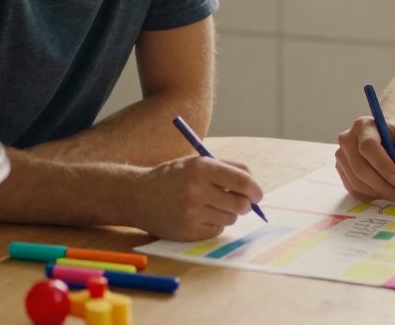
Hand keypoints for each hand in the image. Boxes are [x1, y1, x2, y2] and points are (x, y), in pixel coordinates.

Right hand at [130, 155, 263, 240]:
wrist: (137, 196)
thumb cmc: (173, 177)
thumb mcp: (197, 162)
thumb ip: (227, 168)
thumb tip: (255, 185)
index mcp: (201, 168)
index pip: (242, 181)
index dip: (255, 189)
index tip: (257, 194)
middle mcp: (196, 190)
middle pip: (241, 204)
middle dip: (245, 204)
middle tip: (240, 202)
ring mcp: (191, 213)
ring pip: (230, 218)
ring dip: (227, 213)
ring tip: (210, 205)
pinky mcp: (188, 232)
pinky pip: (216, 230)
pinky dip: (214, 224)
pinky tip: (199, 216)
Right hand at [335, 116, 394, 202]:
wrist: (389, 144)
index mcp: (364, 125)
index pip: (368, 146)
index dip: (382, 165)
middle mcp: (347, 139)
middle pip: (359, 167)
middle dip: (381, 184)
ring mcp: (341, 156)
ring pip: (355, 181)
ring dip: (377, 192)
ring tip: (394, 193)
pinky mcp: (341, 170)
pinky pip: (352, 189)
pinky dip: (369, 196)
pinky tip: (383, 192)